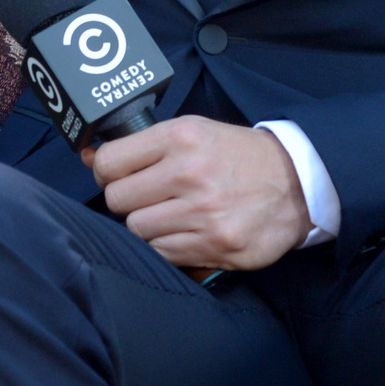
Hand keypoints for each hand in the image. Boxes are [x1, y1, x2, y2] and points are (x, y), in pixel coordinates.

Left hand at [83, 116, 308, 271]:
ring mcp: (203, 212)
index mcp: (180, 137)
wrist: (296, 183)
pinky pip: (162, 253)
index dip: (107, 173)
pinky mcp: (216, 244)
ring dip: (148, 226)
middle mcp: (189, 173)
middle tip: (148, 198)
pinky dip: (167, 246)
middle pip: (117, 200)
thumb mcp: (193, 132)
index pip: (110, 163)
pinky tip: (186, 232)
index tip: (117, 177)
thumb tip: (88, 156)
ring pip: (137, 230)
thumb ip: (142, 145)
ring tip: (172, 214)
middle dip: (127, 201)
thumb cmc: (236, 156)